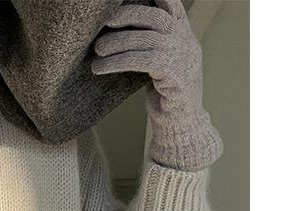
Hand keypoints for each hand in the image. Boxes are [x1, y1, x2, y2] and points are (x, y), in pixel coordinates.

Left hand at [92, 0, 221, 170]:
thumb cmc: (166, 96)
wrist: (182, 126)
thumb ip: (150, 46)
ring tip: (97, 51)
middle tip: (105, 23)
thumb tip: (120, 34)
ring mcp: (182, 57)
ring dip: (117, 43)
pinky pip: (142, 61)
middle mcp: (186, 42)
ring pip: (146, 39)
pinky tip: (100, 68)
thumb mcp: (161, 65)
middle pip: (155, 18)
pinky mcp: (174, 75)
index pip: (172, 6)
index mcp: (184, 36)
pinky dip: (118, 62)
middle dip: (129, 15)